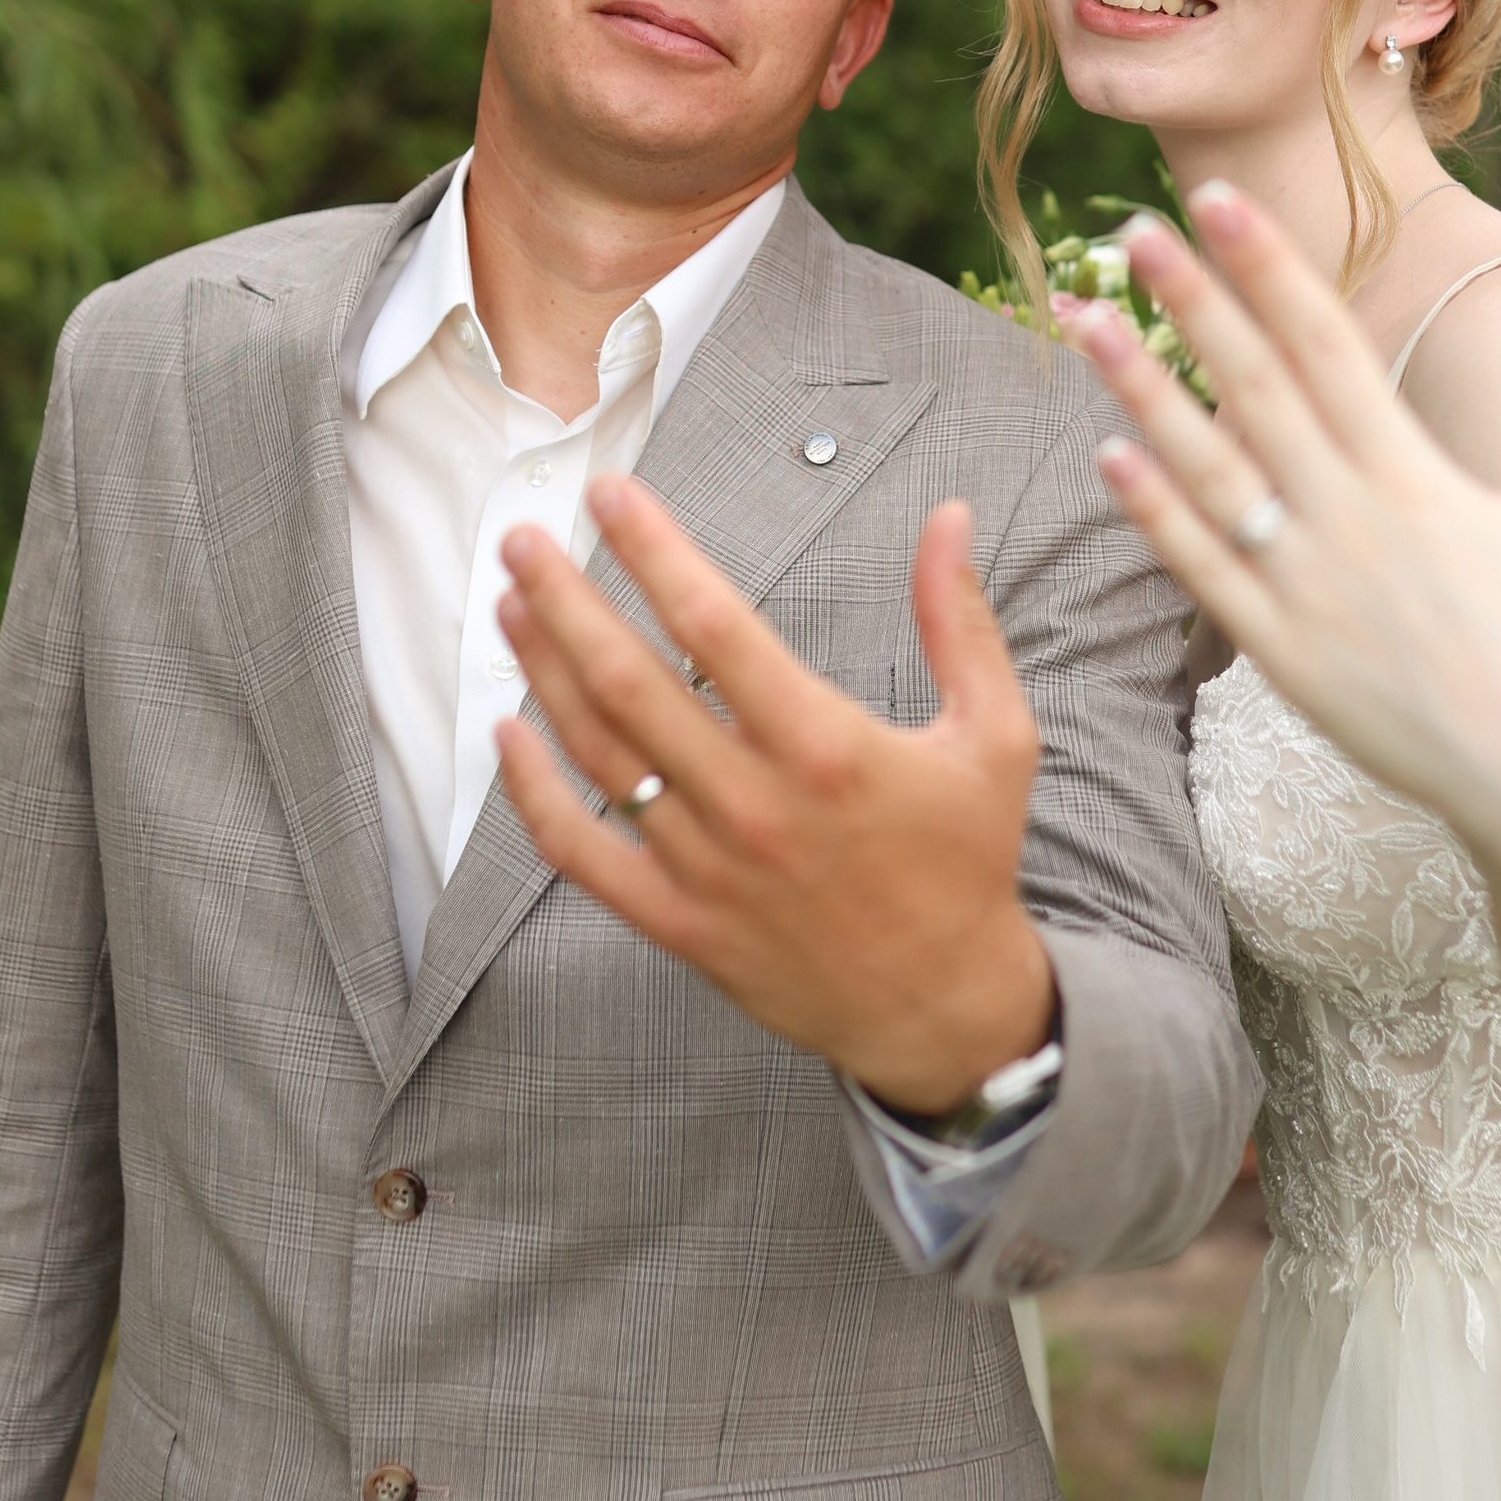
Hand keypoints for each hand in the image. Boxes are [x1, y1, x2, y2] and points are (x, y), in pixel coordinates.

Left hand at [493, 483, 1056, 1112]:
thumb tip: (949, 518)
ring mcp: (706, 866)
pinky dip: (531, 793)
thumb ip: (960, 622)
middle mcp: (754, 802)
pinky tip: (507, 732)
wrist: (942, 1005)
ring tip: (510, 605)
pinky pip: (582, 851)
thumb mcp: (993, 735)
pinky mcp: (678, 921)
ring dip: (542, 671)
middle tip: (525, 538)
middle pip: (628, 679)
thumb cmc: (967, 863)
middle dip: (565, 596)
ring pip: (597, 752)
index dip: (652, 551)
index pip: (713, 626)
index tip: (610, 495)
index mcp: (826, 747)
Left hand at [1061, 184, 1500, 902]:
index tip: (1217, 201)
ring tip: (1085, 323)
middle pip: (1252, 388)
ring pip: (1205, 471)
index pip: (1325, 344)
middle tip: (1129, 230)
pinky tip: (1108, 458)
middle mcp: (1350, 524)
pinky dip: (1155, 515)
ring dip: (1140, 392)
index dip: (1267, 266)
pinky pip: (1203, 575)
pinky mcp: (1284, 660)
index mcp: (1417, 478)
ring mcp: (1307, 592)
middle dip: (1190, 301)